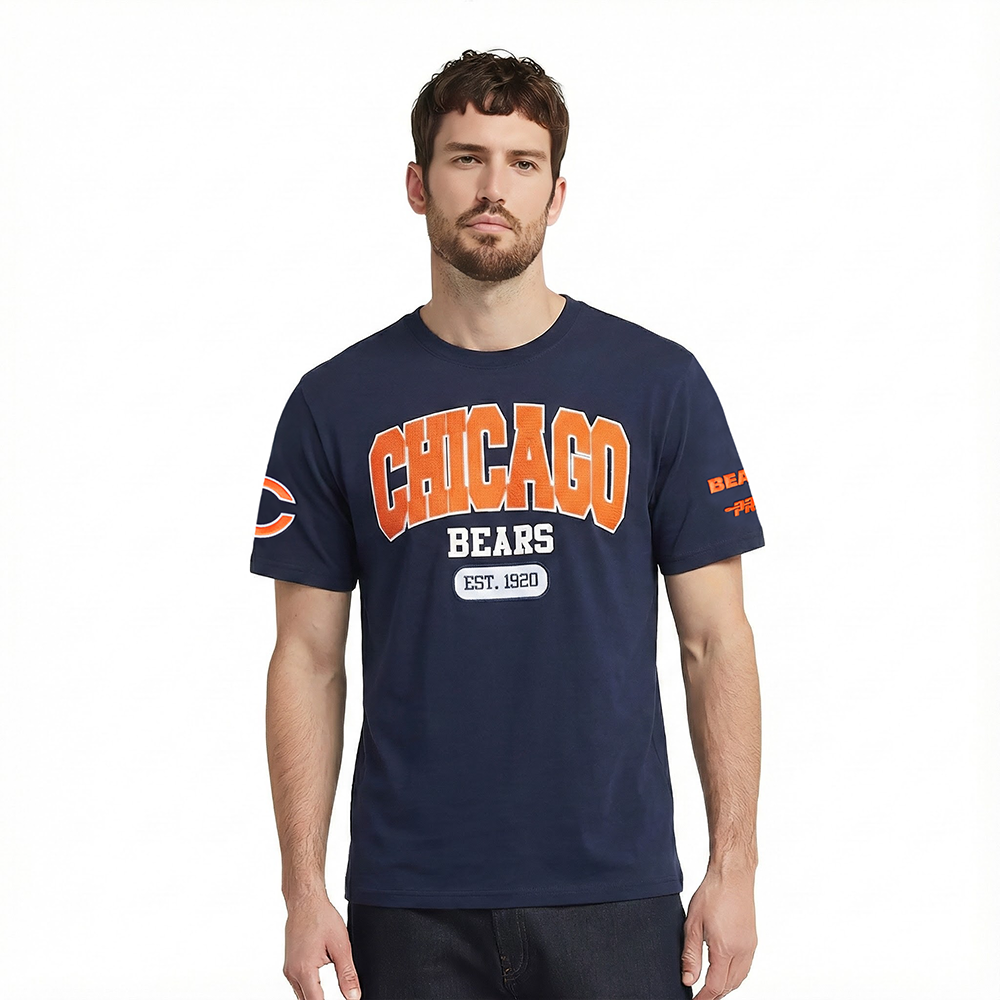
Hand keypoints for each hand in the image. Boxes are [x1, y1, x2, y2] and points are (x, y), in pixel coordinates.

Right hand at [283, 894, 361, 999]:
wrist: (305, 901)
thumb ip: (347, 974)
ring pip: (302, 995)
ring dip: (315, 996)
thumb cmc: (321, 918)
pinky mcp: (289, 964)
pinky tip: (319, 982)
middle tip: (341, 994)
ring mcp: (288, 969)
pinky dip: (309, 988)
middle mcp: (292, 973)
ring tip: (329, 988)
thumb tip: (354, 997)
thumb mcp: (341, 946)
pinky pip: (298, 985)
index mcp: (304, 970)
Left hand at [681, 867, 756, 997]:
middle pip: (729, 986)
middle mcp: (742, 951)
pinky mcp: (753, 940)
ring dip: (725, 987)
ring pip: (739, 978)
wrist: (732, 875)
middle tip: (699, 996)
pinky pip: (745, 967)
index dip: (703, 998)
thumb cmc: (713, 893)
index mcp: (725, 948)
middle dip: (714, 994)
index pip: (715, 986)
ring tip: (710, 987)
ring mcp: (750, 946)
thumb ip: (690, 955)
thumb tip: (688, 979)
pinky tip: (724, 971)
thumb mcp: (693, 924)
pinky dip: (734, 976)